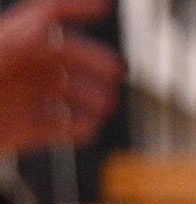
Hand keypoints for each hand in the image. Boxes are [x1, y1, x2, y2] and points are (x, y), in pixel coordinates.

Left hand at [0, 0, 121, 152]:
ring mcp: (16, 100)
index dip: (76, 9)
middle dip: (92, 63)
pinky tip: (85, 129)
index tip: (105, 9)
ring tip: (104, 108)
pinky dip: (75, 128)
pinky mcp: (18, 131)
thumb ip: (21, 36)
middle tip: (116, 74)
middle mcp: (14, 69)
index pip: (47, 17)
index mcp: (8, 45)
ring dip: (88, 98)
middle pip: (63, 58)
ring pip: (63, 93)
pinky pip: (54, 127)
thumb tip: (47, 20)